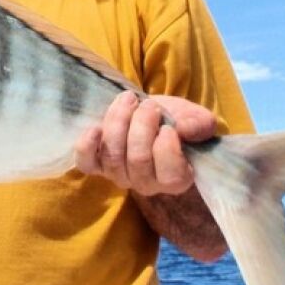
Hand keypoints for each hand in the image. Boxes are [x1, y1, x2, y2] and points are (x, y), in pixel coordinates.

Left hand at [74, 92, 216, 196]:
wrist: (150, 115)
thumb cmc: (176, 121)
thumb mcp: (195, 119)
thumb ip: (198, 125)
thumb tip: (183, 129)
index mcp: (176, 179)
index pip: (171, 174)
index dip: (167, 147)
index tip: (168, 126)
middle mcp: (145, 183)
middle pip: (139, 159)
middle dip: (143, 126)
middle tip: (149, 105)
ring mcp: (118, 175)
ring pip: (113, 155)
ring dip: (119, 122)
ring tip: (129, 100)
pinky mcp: (96, 164)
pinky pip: (86, 162)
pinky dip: (87, 145)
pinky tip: (95, 128)